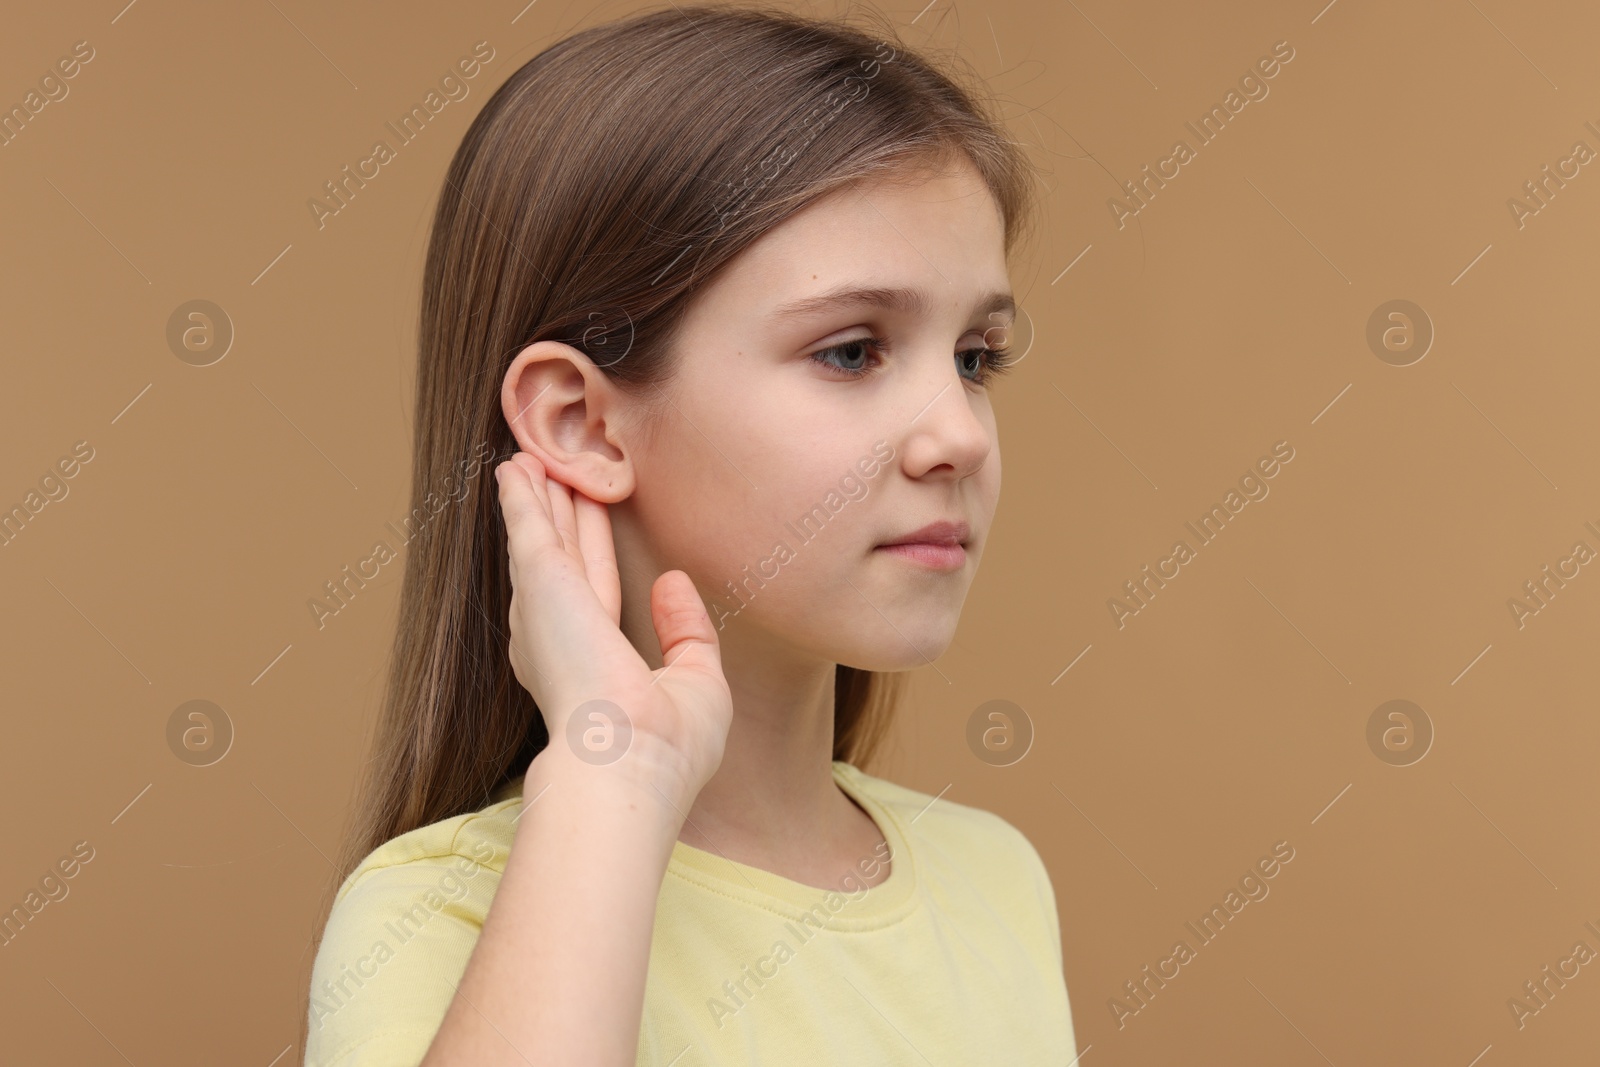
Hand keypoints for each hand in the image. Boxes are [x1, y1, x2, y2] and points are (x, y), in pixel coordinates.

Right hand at [493, 451, 731, 803]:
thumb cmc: (664, 745)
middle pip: (565, 558)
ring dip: (537, 497)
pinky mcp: (539, 581)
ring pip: (543, 537)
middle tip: (559, 474)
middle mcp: (560, 638)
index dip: (594, 554)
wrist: (624, 759)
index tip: (596, 522)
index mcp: (594, 665)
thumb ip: (687, 631)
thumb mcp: (697, 682)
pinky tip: (514, 468)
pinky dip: (519, 496)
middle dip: (561, 517)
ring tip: (531, 460)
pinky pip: (527, 524)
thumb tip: (672, 581)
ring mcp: (545, 609)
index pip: (598, 594)